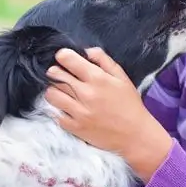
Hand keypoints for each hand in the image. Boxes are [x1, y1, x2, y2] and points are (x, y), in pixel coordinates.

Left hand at [44, 47, 172, 182]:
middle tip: (62, 74)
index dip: (63, 55)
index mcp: (97, 78)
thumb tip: (86, 51)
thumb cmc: (130, 104)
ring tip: (63, 91)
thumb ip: (104, 60)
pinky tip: (67, 107)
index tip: (64, 57)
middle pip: (55, 75)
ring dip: (54, 89)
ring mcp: (78, 112)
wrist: (134, 135)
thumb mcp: (122, 77)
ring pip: (51, 94)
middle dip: (56, 71)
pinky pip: (55, 113)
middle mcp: (85, 94)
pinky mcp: (74, 127)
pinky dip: (58, 108)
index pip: (68, 59)